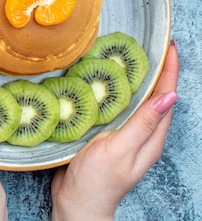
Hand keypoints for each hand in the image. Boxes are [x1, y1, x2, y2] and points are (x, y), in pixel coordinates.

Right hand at [51, 42, 179, 220]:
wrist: (76, 203)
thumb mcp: (120, 149)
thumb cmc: (98, 180)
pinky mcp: (106, 135)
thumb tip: (170, 96)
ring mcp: (124, 135)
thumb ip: (143, 124)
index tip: (169, 46)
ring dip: (135, 78)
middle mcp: (141, 134)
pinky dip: (113, 91)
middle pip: (154, 95)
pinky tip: (102, 82)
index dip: (169, 70)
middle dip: (156, 69)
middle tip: (151, 44)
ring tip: (128, 55)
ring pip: (134, 101)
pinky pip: (115, 108)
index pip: (166, 96)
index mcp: (151, 137)